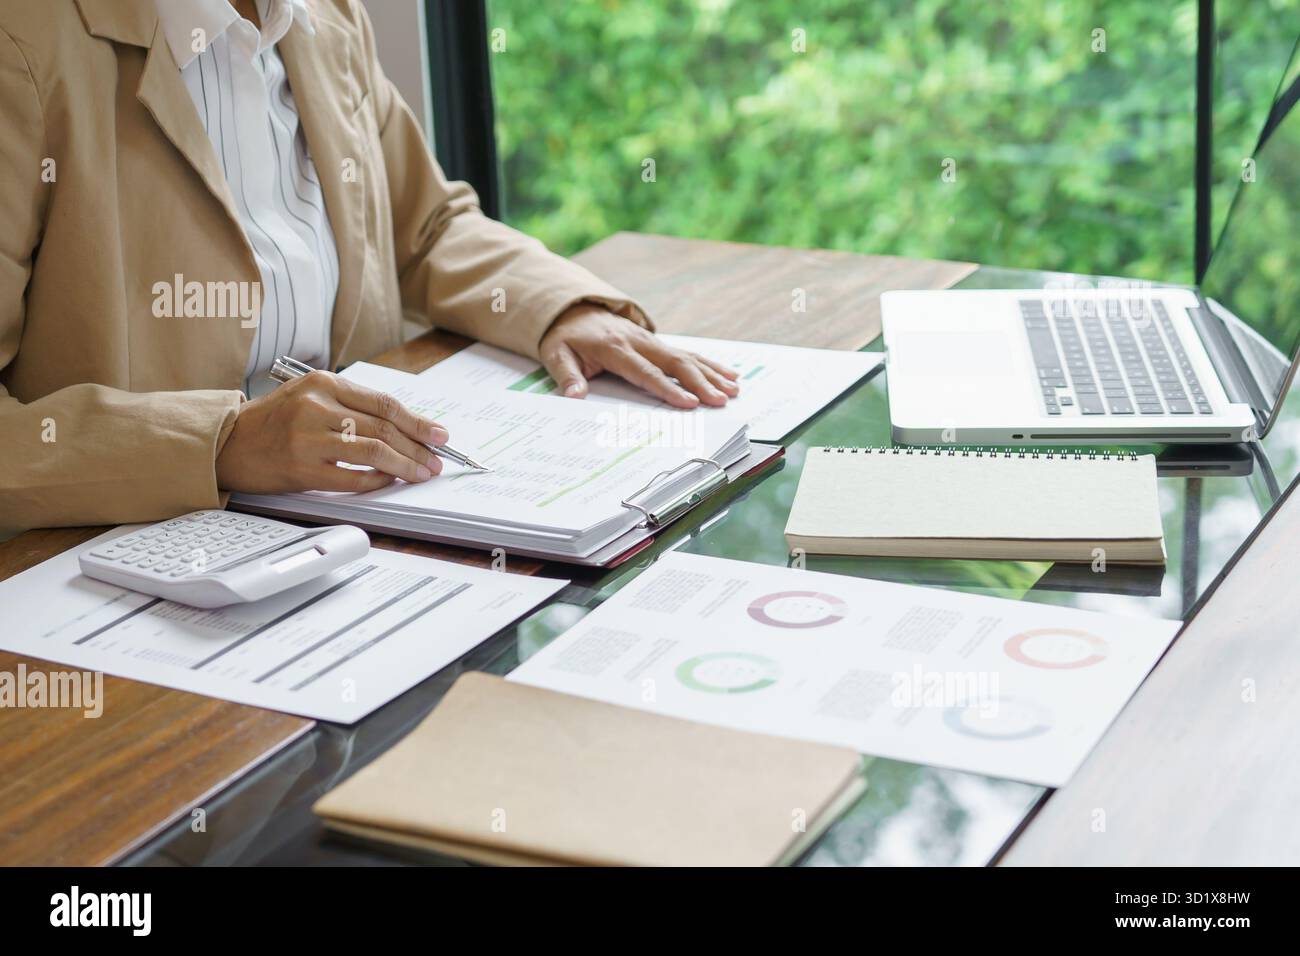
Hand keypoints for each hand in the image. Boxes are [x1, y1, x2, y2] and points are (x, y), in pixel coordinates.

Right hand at [215, 371, 448, 493]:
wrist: (227, 443)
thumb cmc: (274, 422)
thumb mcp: (311, 398)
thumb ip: (352, 405)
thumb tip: (405, 426)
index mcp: (323, 384)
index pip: (385, 403)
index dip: (418, 421)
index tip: (440, 434)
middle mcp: (317, 407)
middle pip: (385, 426)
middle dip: (419, 446)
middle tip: (437, 460)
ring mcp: (309, 438)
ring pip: (375, 450)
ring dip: (406, 465)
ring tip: (422, 473)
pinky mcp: (302, 469)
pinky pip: (353, 478)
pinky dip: (377, 481)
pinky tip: (389, 482)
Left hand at [538, 304, 739, 407]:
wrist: (573, 309)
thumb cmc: (566, 337)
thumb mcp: (556, 355)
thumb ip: (567, 376)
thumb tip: (574, 396)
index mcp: (614, 348)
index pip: (645, 372)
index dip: (667, 389)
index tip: (688, 404)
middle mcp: (639, 342)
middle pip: (674, 363)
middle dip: (700, 383)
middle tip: (720, 401)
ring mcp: (651, 340)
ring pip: (687, 357)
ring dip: (712, 374)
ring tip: (734, 390)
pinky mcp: (658, 343)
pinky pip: (688, 353)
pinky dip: (710, 364)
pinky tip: (729, 375)